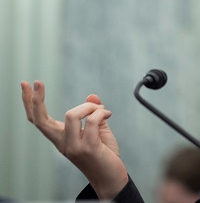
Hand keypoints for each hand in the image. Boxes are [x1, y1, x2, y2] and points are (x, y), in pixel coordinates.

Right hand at [21, 80, 128, 199]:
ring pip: (72, 114)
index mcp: (61, 139)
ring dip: (89, 107)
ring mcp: (73, 146)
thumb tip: (91, 96)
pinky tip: (108, 114)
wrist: (111, 178)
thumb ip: (93, 114)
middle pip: (39, 120)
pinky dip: (101, 112)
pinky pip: (92, 120)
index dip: (30, 103)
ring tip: (102, 110)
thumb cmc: (104, 155)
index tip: (26, 85)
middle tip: (36, 81)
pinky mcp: (87, 148)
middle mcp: (62, 143)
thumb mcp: (98, 130)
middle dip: (35, 99)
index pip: (38, 120)